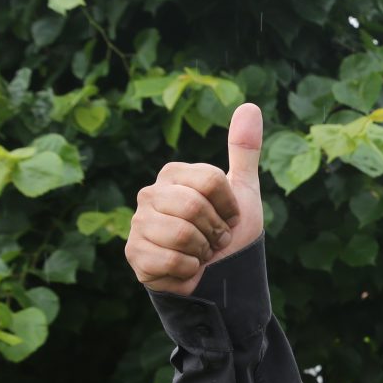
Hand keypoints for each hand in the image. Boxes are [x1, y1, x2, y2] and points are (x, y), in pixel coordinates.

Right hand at [125, 103, 264, 295]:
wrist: (219, 277)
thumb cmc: (228, 233)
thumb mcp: (243, 191)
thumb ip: (244, 151)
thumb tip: (249, 106)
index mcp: (173, 174)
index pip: (210, 180)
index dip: (229, 206)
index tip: (228, 218)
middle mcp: (149, 194)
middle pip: (194, 206)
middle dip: (215, 231)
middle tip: (214, 239)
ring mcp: (137, 223)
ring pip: (182, 233)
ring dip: (203, 251)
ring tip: (199, 253)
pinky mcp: (133, 254)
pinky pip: (171, 259)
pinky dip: (189, 270)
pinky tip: (187, 268)